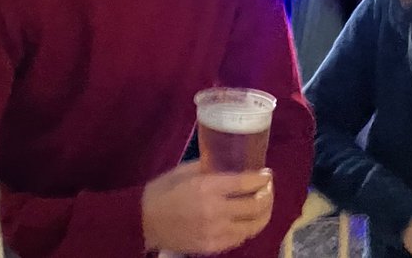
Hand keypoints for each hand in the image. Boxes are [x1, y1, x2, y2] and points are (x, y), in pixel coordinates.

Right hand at [142, 161, 273, 254]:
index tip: (267, 174)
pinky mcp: (213, 247)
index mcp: (207, 187)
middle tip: (268, 188)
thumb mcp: (184, 171)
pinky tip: (247, 220)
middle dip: (267, 196)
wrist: (144, 222)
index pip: (246, 184)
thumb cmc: (162, 191)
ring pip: (253, 226)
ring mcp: (216, 232)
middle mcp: (216, 211)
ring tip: (263, 205)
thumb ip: (208, 168)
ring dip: (263, 214)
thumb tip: (229, 164)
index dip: (261, 179)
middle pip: (256, 206)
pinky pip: (240, 238)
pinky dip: (248, 228)